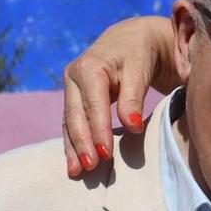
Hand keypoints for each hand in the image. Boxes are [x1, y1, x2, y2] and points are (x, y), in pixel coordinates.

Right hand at [62, 14, 178, 177]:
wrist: (132, 38)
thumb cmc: (140, 52)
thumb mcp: (140, 68)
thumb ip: (134, 96)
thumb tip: (131, 126)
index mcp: (90, 67)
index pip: (93, 105)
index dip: (98, 130)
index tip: (106, 154)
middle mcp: (74, 76)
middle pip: (76, 115)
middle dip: (82, 143)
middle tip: (91, 168)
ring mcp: (71, 88)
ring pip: (69, 122)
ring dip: (73, 148)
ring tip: (77, 172)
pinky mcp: (74, 98)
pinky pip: (71, 123)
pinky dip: (72, 144)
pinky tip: (74, 164)